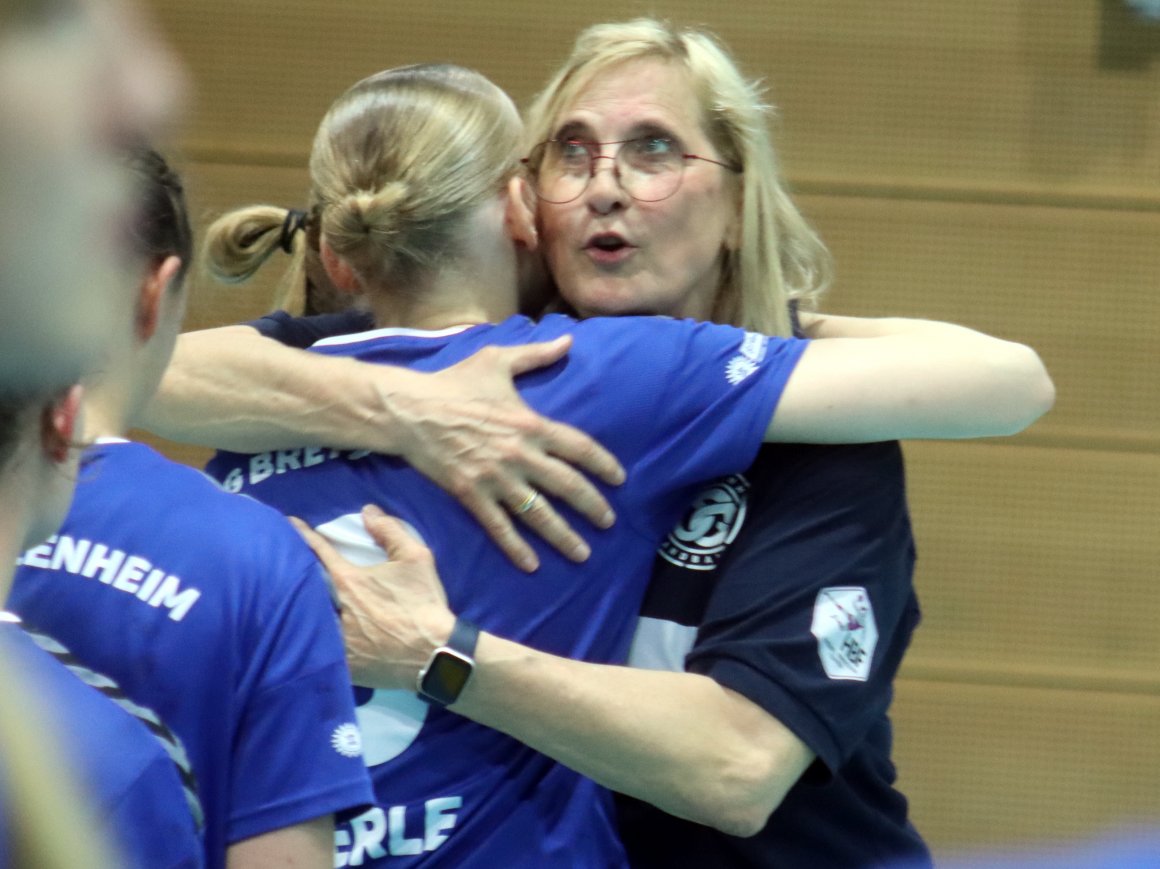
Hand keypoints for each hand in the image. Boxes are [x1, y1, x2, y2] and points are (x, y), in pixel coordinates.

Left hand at [290, 505, 455, 689]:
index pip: (319, 552)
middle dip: (293, 577)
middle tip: (280, 568)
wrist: (435, 653)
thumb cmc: (424, 603)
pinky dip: (312, 640)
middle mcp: (335, 610)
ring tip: (288, 606)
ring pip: (307, 620)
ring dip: (298, 611)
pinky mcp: (341, 664)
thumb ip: (390, 531)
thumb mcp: (416, 558)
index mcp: (349, 582)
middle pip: (305, 588)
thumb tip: (368, 511)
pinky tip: (308, 638)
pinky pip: (319, 650)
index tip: (289, 524)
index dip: (303, 534)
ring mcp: (336, 640)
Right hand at [385, 335, 625, 571]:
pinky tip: (532, 565)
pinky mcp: (471, 494)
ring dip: (563, 536)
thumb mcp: (497, 361)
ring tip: (582, 554)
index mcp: (531, 423)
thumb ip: (536, 354)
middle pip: (567, 486)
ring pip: (538, 514)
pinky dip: (516, 548)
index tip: (620, 480)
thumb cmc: (454, 383)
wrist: (410, 410)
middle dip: (592, 507)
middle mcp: (520, 454)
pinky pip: (499, 527)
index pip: (579, 448)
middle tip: (609, 523)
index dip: (603, 465)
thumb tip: (569, 341)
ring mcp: (496, 478)